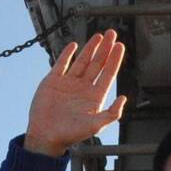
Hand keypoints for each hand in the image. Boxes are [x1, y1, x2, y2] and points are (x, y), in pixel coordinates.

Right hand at [24, 30, 126, 156]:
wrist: (46, 136)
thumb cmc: (70, 134)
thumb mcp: (95, 125)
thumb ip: (111, 113)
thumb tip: (124, 98)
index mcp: (94, 97)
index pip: (107, 74)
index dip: (114, 59)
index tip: (120, 46)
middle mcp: (83, 88)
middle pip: (97, 64)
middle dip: (105, 49)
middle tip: (112, 34)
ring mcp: (68, 84)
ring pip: (82, 61)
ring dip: (91, 48)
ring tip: (99, 36)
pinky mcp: (53, 81)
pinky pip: (62, 64)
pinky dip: (67, 54)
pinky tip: (74, 45)